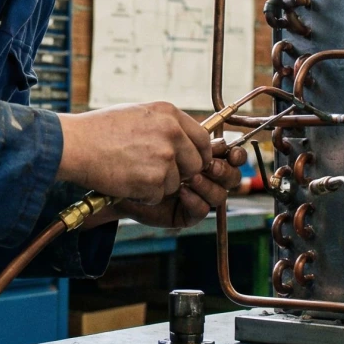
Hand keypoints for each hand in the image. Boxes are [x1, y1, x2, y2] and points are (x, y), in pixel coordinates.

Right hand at [56, 102, 209, 202]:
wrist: (75, 145)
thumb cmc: (99, 130)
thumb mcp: (138, 113)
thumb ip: (164, 124)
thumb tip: (184, 138)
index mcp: (169, 114)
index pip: (202, 138)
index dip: (198, 154)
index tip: (190, 163)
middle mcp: (171, 133)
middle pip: (195, 164)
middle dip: (182, 173)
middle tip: (158, 174)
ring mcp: (164, 157)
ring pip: (176, 183)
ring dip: (157, 185)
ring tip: (131, 172)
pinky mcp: (154, 180)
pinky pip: (158, 196)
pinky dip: (143, 195)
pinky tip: (125, 181)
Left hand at [114, 140, 244, 228]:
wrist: (109, 170)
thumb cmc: (131, 147)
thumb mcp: (161, 130)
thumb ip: (187, 132)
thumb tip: (215, 135)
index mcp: (201, 152)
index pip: (229, 153)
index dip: (234, 154)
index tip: (228, 150)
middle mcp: (202, 174)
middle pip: (232, 175)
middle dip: (224, 170)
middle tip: (209, 166)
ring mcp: (195, 194)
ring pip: (220, 194)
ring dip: (209, 185)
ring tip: (192, 179)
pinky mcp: (185, 212)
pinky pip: (202, 210)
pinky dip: (196, 200)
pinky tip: (182, 193)